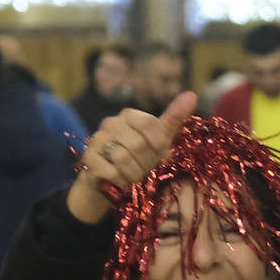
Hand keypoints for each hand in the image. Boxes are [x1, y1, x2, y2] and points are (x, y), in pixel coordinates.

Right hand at [67, 92, 197, 223]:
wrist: (112, 183)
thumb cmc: (140, 159)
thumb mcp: (160, 141)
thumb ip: (174, 119)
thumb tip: (191, 95)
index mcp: (130, 115)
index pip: (150, 125)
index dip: (158, 145)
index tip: (160, 155)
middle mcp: (111, 123)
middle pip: (138, 144)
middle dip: (146, 164)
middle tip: (146, 171)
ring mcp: (97, 139)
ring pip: (123, 158)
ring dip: (134, 175)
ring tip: (134, 178)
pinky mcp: (88, 158)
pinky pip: (110, 171)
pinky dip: (120, 181)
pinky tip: (120, 182)